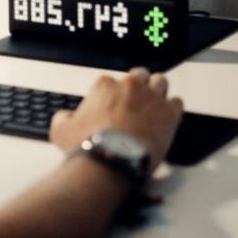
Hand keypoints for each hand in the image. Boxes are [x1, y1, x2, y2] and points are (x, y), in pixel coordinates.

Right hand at [49, 67, 183, 169]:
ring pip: (160, 82)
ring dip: (157, 91)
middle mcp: (130, 85)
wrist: (111, 161)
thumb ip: (63, 118)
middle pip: (139, 76)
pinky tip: (166, 118)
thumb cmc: (87, 145)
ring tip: (153, 106)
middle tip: (134, 103)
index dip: (112, 96)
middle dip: (138, 86)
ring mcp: (152, 97)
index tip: (111, 109)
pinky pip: (176, 102)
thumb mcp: (60, 131)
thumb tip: (66, 116)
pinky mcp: (168, 113)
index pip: (111, 82)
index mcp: (105, 85)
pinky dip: (172, 108)